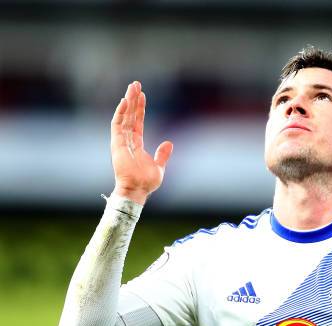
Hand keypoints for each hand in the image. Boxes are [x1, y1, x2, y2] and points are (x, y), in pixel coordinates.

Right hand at [110, 81, 172, 204]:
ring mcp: (121, 141)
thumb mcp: (159, 166)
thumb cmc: (146, 182)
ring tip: (131, 87)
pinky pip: (117, 125)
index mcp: (136, 144)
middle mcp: (127, 141)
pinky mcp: (116, 144)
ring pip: (124, 116)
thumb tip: (169, 142)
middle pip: (130, 116)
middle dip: (133, 100)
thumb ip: (163, 154)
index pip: (137, 122)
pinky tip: (125, 101)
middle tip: (135, 84)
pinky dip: (120, 113)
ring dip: (128, 102)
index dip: (140, 109)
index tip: (142, 95)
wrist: (138, 190)